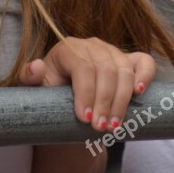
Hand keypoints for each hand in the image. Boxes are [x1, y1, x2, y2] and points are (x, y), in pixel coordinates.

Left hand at [18, 37, 154, 133]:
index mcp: (68, 48)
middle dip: (104, 101)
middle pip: (105, 69)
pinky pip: (143, 62)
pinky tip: (138, 93)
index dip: (86, 92)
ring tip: (114, 125)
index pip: (82, 66)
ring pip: (124, 70)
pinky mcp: (129, 60)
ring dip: (122, 99)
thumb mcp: (35, 88)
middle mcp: (92, 45)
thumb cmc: (49, 95)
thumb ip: (29, 78)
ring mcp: (112, 51)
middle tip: (100, 128)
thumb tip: (37, 67)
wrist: (67, 105)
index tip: (84, 119)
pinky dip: (144, 76)